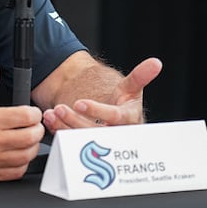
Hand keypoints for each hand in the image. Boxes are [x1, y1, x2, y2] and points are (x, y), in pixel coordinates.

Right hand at [0, 59, 44, 180]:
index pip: (25, 116)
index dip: (34, 112)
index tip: (32, 112)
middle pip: (30, 137)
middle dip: (37, 128)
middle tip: (34, 125)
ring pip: (26, 155)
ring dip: (32, 145)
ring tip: (27, 137)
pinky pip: (17, 171)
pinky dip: (22, 162)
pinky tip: (17, 153)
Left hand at [42, 57, 162, 133]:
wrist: (114, 117)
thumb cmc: (125, 103)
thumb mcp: (131, 88)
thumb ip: (141, 76)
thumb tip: (155, 63)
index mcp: (129, 120)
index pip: (114, 117)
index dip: (97, 110)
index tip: (79, 103)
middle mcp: (116, 134)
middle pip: (95, 131)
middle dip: (75, 121)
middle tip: (59, 108)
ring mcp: (101, 142)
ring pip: (82, 139)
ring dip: (64, 126)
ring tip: (52, 113)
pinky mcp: (87, 145)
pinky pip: (72, 142)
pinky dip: (59, 130)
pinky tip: (51, 120)